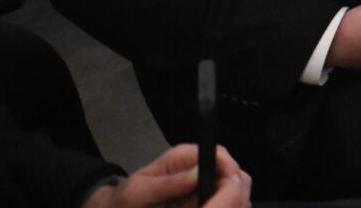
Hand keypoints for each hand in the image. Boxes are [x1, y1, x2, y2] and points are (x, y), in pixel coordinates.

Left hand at [86, 142, 252, 207]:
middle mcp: (201, 169)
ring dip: (231, 205)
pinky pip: (228, 205)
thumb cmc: (122, 201)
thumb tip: (199, 174)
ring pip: (238, 194)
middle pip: (236, 176)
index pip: (220, 156)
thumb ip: (167, 184)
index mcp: (186, 158)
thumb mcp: (137, 193)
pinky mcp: (206, 203)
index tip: (225, 197)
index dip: (229, 176)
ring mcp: (206, 188)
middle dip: (233, 197)